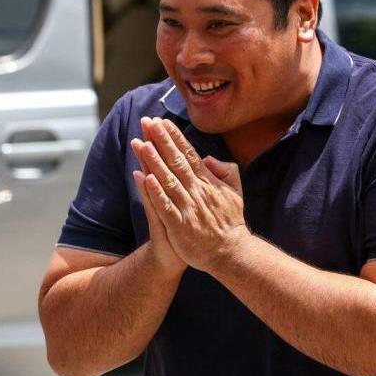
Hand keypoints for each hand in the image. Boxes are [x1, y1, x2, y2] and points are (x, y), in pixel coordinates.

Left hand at [131, 117, 248, 271]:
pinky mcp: (180, 226)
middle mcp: (197, 192)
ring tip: (141, 144)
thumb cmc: (230, 221)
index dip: (174, 138)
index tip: (162, 122)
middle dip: (161, 141)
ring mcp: (188, 209)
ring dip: (154, 162)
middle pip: (176, 162)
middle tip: (147, 123)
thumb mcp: (234, 192)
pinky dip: (155, 192)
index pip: (189, 154)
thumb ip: (225, 171)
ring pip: (168, 181)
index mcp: (208, 182)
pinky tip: (145, 178)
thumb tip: (208, 157)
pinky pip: (165, 207)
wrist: (230, 253)